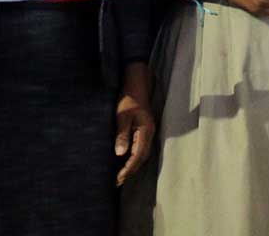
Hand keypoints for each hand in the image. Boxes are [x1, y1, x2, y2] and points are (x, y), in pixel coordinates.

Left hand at [115, 63, 154, 186]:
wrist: (136, 86)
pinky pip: (141, 148)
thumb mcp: (122, 116)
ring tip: (121, 176)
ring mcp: (148, 132)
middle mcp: (149, 133)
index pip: (138, 155)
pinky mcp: (144, 130)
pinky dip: (134, 158)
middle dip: (131, 170)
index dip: (129, 168)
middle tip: (118, 182)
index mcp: (145, 131)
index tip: (118, 178)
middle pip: (142, 157)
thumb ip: (122, 135)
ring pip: (143, 154)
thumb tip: (120, 154)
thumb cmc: (128, 100)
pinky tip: (126, 161)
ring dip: (133, 166)